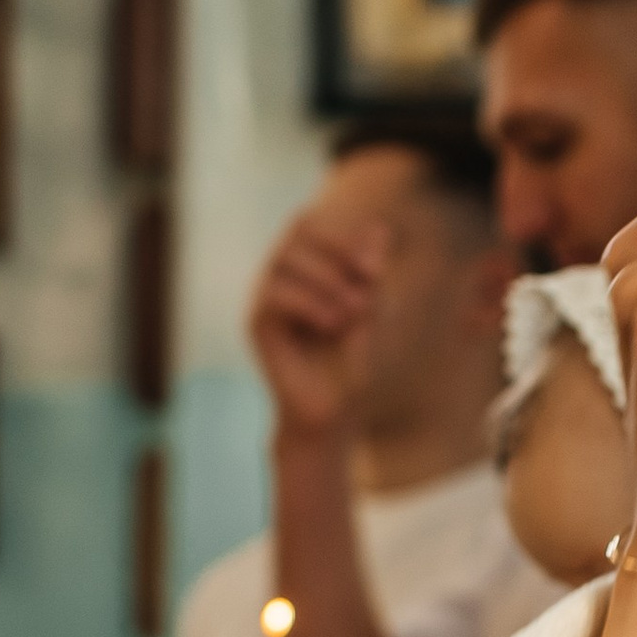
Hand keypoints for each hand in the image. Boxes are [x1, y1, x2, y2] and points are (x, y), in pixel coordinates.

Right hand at [249, 209, 389, 442]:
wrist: (336, 412)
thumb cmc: (357, 363)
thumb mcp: (375, 313)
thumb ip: (373, 275)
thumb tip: (380, 228)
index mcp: (308, 268)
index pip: (312, 224)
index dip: (343, 235)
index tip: (375, 270)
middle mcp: (283, 276)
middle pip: (297, 231)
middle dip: (337, 251)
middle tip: (369, 285)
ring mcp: (266, 297)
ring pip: (284, 258)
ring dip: (326, 279)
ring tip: (354, 311)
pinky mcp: (256, 323)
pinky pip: (274, 293)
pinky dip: (308, 303)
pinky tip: (333, 325)